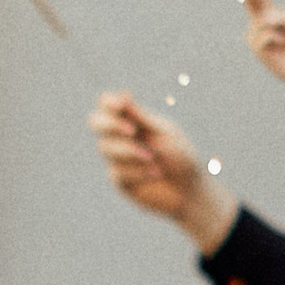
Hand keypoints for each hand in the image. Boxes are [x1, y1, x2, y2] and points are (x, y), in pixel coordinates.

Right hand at [88, 94, 237, 255]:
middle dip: (110, 124)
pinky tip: (156, 174)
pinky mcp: (119, 180)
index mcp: (132, 120)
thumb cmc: (180, 156)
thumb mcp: (164, 133)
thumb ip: (142, 118)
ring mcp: (117, 158)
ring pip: (106, 147)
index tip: (123, 103)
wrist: (189, 189)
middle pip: (95, 122)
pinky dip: (138, 171)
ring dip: (130, 151)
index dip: (109, 102)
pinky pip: (117, 171)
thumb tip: (123, 95)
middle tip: (132, 130)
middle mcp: (120, 137)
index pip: (108, 104)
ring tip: (152, 158)